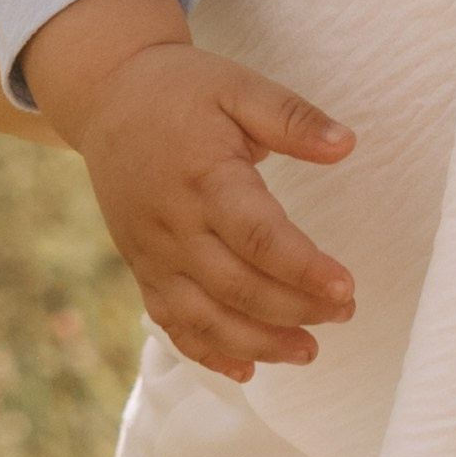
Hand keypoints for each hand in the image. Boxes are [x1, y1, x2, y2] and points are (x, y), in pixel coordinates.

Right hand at [20, 0, 357, 381]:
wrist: (108, 99)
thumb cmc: (184, 91)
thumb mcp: (240, 86)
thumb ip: (292, 117)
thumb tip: (347, 144)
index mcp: (205, 177)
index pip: (259, 236)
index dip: (303, 268)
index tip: (346, 287)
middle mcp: (174, 224)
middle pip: (237, 286)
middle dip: (294, 309)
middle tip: (345, 312)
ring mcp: (153, 252)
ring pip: (204, 316)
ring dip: (257, 343)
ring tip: (308, 351)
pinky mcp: (142, 267)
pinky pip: (170, 321)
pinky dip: (205, 351)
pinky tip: (245, 370)